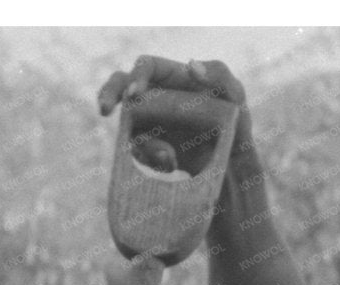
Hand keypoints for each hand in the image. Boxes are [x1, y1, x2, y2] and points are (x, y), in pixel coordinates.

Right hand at [96, 55, 253, 152]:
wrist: (232, 162)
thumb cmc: (234, 121)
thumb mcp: (235, 96)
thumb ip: (219, 75)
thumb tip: (190, 65)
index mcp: (171, 78)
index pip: (145, 67)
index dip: (136, 76)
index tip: (134, 93)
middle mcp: (153, 97)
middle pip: (119, 87)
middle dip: (107, 95)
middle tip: (104, 109)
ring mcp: (147, 124)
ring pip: (127, 128)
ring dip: (143, 144)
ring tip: (169, 159)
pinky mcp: (147, 150)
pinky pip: (138, 153)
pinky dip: (152, 159)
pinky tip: (171, 165)